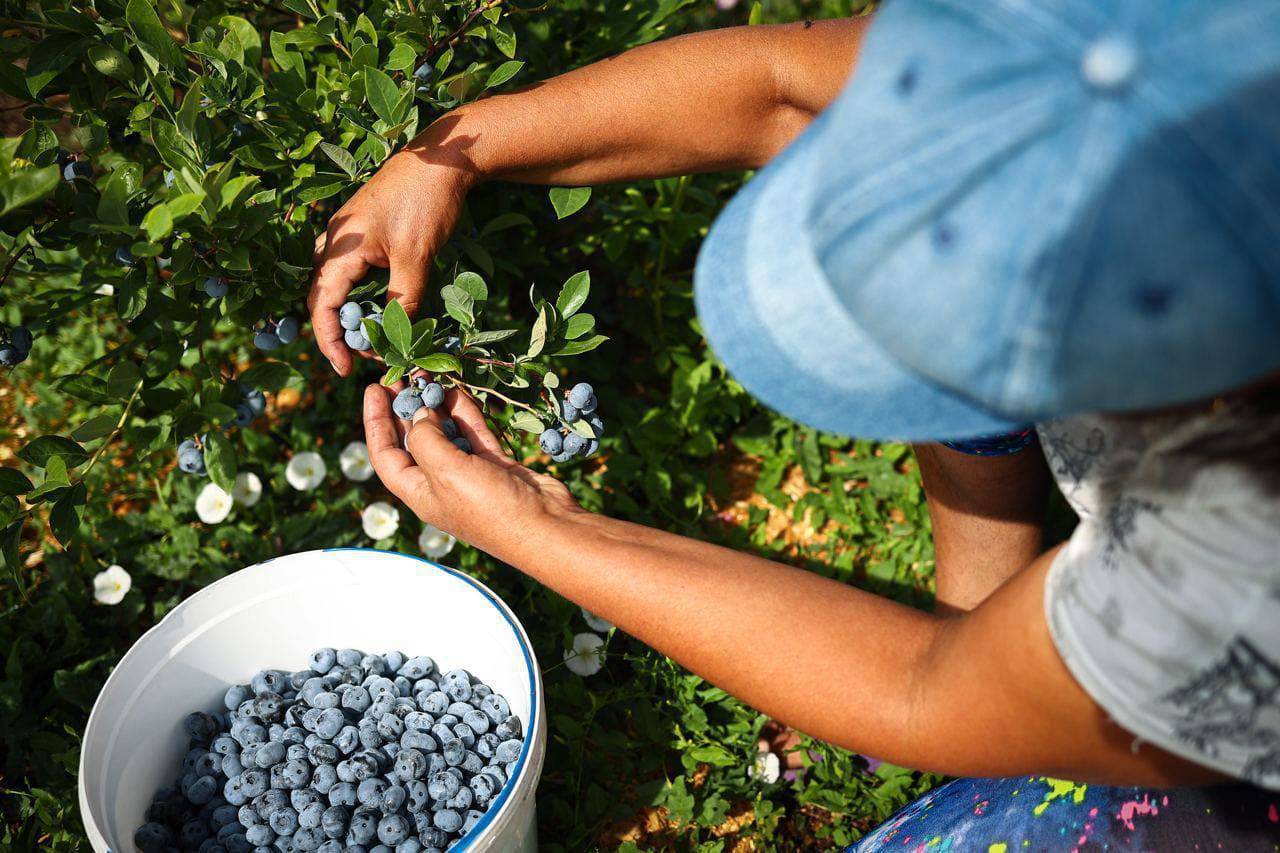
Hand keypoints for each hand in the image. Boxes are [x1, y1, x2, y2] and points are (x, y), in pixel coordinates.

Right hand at [308, 147, 476, 375]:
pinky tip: (378, 304)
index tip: (346, 369)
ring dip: (349, 311)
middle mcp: (334, 240)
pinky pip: (348, 268)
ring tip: (372, 335)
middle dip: (340, 331)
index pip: (322, 306)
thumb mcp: (416, 258)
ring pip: (335, 282)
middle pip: (323, 296)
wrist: (443, 158)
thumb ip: (403, 300)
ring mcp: (346, 233)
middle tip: (366, 356)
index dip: (330, 341)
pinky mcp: (362, 229)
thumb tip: (397, 337)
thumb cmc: (426, 203)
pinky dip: (359, 292)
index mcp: (340, 247)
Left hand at [362, 381, 581, 554]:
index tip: (374, 388)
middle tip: (403, 373)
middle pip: (413, 440)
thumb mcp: (446, 472)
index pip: (384, 455)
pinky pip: (474, 434)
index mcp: (419, 494)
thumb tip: (419, 413)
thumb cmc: (490, 507)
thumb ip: (426, 439)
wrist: (546, 527)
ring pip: (446, 433)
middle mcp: (440, 485)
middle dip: (406, 407)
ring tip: (431, 374)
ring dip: (438, 405)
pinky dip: (466, 413)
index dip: (375, 422)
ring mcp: (469, 475)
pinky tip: (459, 390)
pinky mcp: (494, 466)